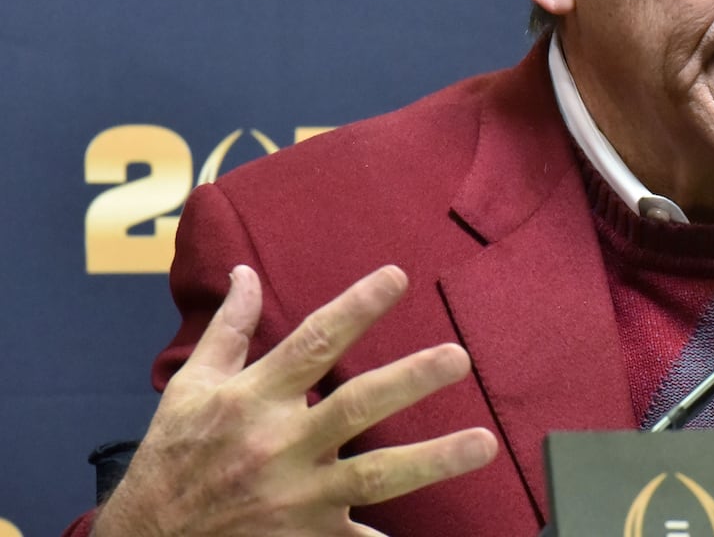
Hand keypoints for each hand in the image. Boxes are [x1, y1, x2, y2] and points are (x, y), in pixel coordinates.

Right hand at [94, 264, 496, 536]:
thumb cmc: (172, 460)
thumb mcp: (189, 388)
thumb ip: (229, 330)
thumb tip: (246, 272)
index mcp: (252, 400)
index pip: (312, 342)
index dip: (356, 307)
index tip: (398, 276)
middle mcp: (278, 446)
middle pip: (356, 406)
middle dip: (410, 380)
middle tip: (459, 358)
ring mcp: (296, 498)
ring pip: (376, 475)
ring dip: (434, 459)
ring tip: (484, 443)